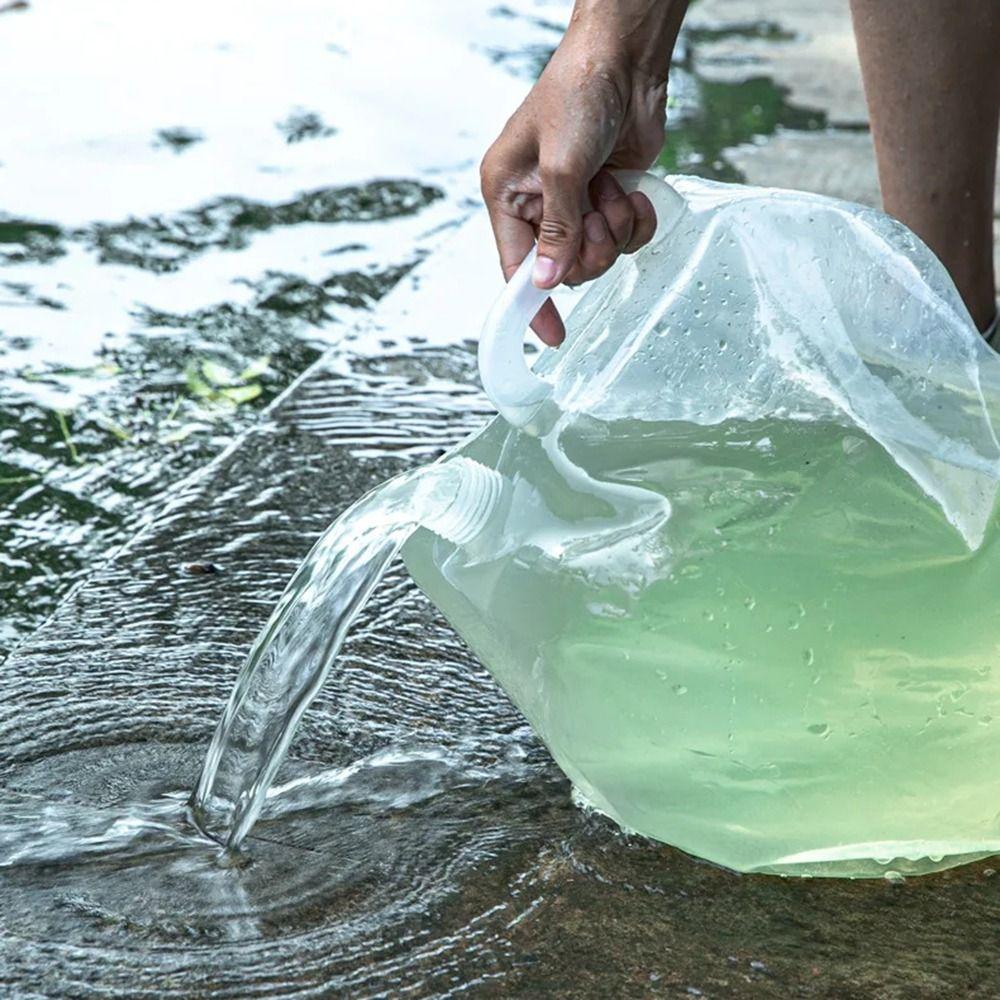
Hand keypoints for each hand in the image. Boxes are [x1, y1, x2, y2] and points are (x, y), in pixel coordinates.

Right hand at [480, 1, 684, 344]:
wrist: (625, 59)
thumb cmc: (576, 95)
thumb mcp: (560, 166)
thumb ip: (557, 228)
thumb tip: (547, 281)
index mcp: (507, 196)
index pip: (514, 267)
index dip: (532, 306)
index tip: (551, 338)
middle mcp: (538, 206)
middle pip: (565, 268)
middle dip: (590, 245)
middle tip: (597, 210)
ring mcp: (577, 204)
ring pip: (600, 256)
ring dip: (615, 227)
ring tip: (612, 188)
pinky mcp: (611, 199)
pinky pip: (628, 238)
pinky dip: (636, 220)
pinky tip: (632, 191)